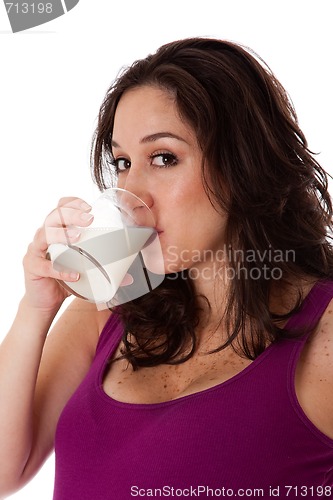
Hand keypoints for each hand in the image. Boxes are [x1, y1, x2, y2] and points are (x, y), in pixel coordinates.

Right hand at [22, 197, 93, 313]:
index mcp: (57, 230)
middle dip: (71, 214)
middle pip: (53, 216)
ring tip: (78, 237)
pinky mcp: (32, 267)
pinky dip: (59, 269)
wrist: (45, 301)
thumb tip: (129, 277)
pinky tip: (74, 274)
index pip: (61, 207)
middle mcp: (44, 235)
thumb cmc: (65, 278)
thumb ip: (104, 270)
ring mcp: (36, 250)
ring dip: (61, 233)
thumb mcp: (85, 270)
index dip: (73, 203)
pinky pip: (43, 266)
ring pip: (43, 234)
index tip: (89, 207)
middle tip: (89, 219)